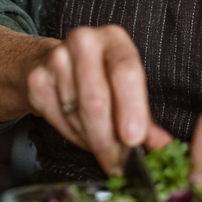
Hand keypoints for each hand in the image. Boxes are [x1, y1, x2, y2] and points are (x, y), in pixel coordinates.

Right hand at [26, 24, 172, 175]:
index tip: (134, 138)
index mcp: (115, 39)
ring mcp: (57, 58)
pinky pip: (56, 120)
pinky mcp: (36, 79)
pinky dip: (72, 135)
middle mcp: (85, 41)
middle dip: (108, 139)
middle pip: (96, 99)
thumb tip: (165, 149)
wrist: (50, 62)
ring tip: (102, 142)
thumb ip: (146, 119)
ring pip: (76, 115)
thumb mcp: (126, 86)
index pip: (126, 71)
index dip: (131, 107)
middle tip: (118, 163)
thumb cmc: (99, 76)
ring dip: (91, 140)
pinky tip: (81, 132)